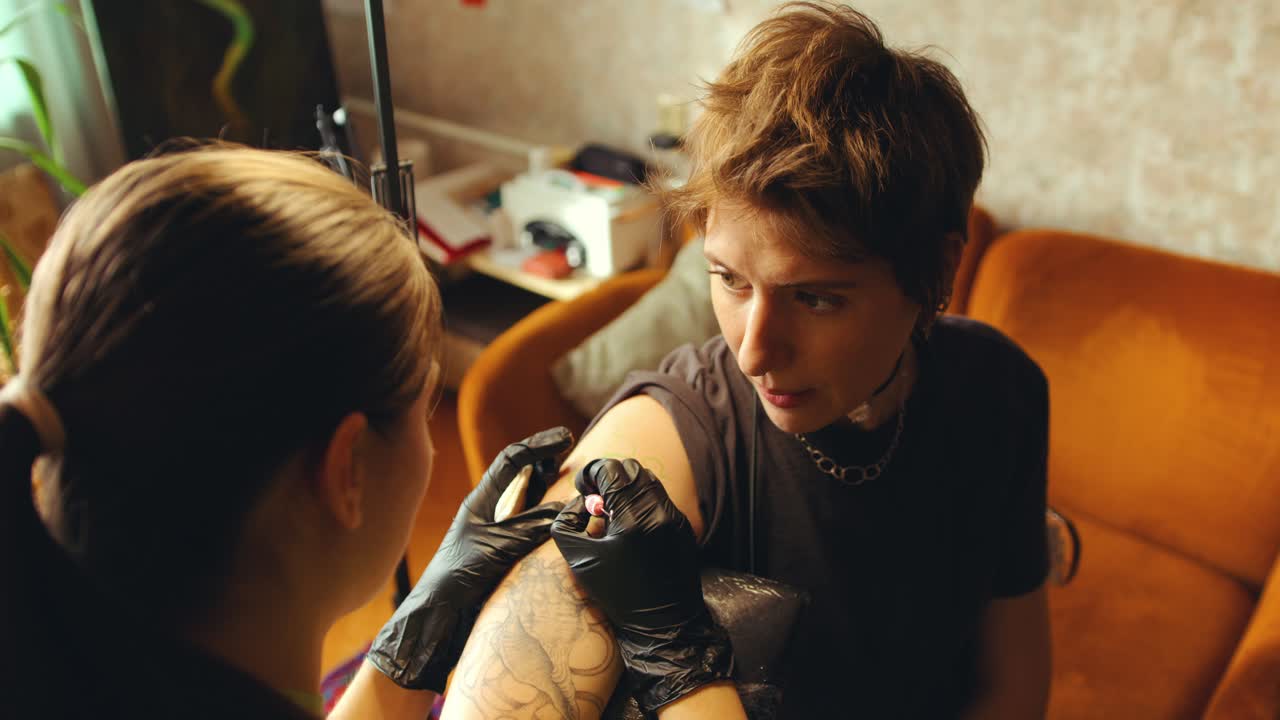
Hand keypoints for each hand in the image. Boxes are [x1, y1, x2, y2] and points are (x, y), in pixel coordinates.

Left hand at [367, 427, 573, 691]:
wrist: (435, 618)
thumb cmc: (457, 579)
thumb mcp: (497, 547)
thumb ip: (531, 526)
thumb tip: (565, 507)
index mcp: (480, 501)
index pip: (511, 461)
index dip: (538, 445)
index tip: (565, 438)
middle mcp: (486, 512)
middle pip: (516, 474)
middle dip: (542, 458)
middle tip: (567, 449)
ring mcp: (492, 532)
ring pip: (523, 499)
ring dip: (545, 486)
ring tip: (567, 476)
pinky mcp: (499, 553)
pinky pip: (526, 526)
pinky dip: (545, 516)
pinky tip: (558, 519)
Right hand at [551, 458, 732, 712]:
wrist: (665, 624)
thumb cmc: (619, 595)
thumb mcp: (579, 560)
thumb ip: (567, 522)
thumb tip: (579, 501)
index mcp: (634, 520)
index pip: (612, 471)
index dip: (591, 472)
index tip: (581, 487)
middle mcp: (659, 513)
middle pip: (631, 469)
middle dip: (608, 476)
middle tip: (594, 497)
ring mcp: (675, 518)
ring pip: (648, 480)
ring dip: (625, 486)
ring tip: (611, 512)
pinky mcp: (683, 526)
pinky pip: (659, 498)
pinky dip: (640, 500)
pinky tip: (628, 525)